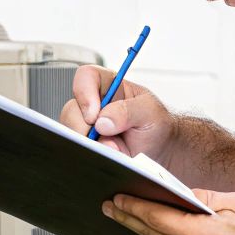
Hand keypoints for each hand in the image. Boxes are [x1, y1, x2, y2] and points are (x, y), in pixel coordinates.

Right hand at [59, 64, 175, 157]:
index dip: (84, 93)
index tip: (94, 115)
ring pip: (72, 134)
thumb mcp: (150, 112)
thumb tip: (102, 122)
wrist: (163, 150)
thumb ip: (128, 111)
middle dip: (86, 129)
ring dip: (92, 146)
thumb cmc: (158, 124)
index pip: (85, 77)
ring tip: (117, 150)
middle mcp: (94, 105)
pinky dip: (94, 156)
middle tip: (108, 140)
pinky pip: (80, 151)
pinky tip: (111, 157)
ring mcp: (89, 128)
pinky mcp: (89, 146)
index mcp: (108, 86)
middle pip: (71, 110)